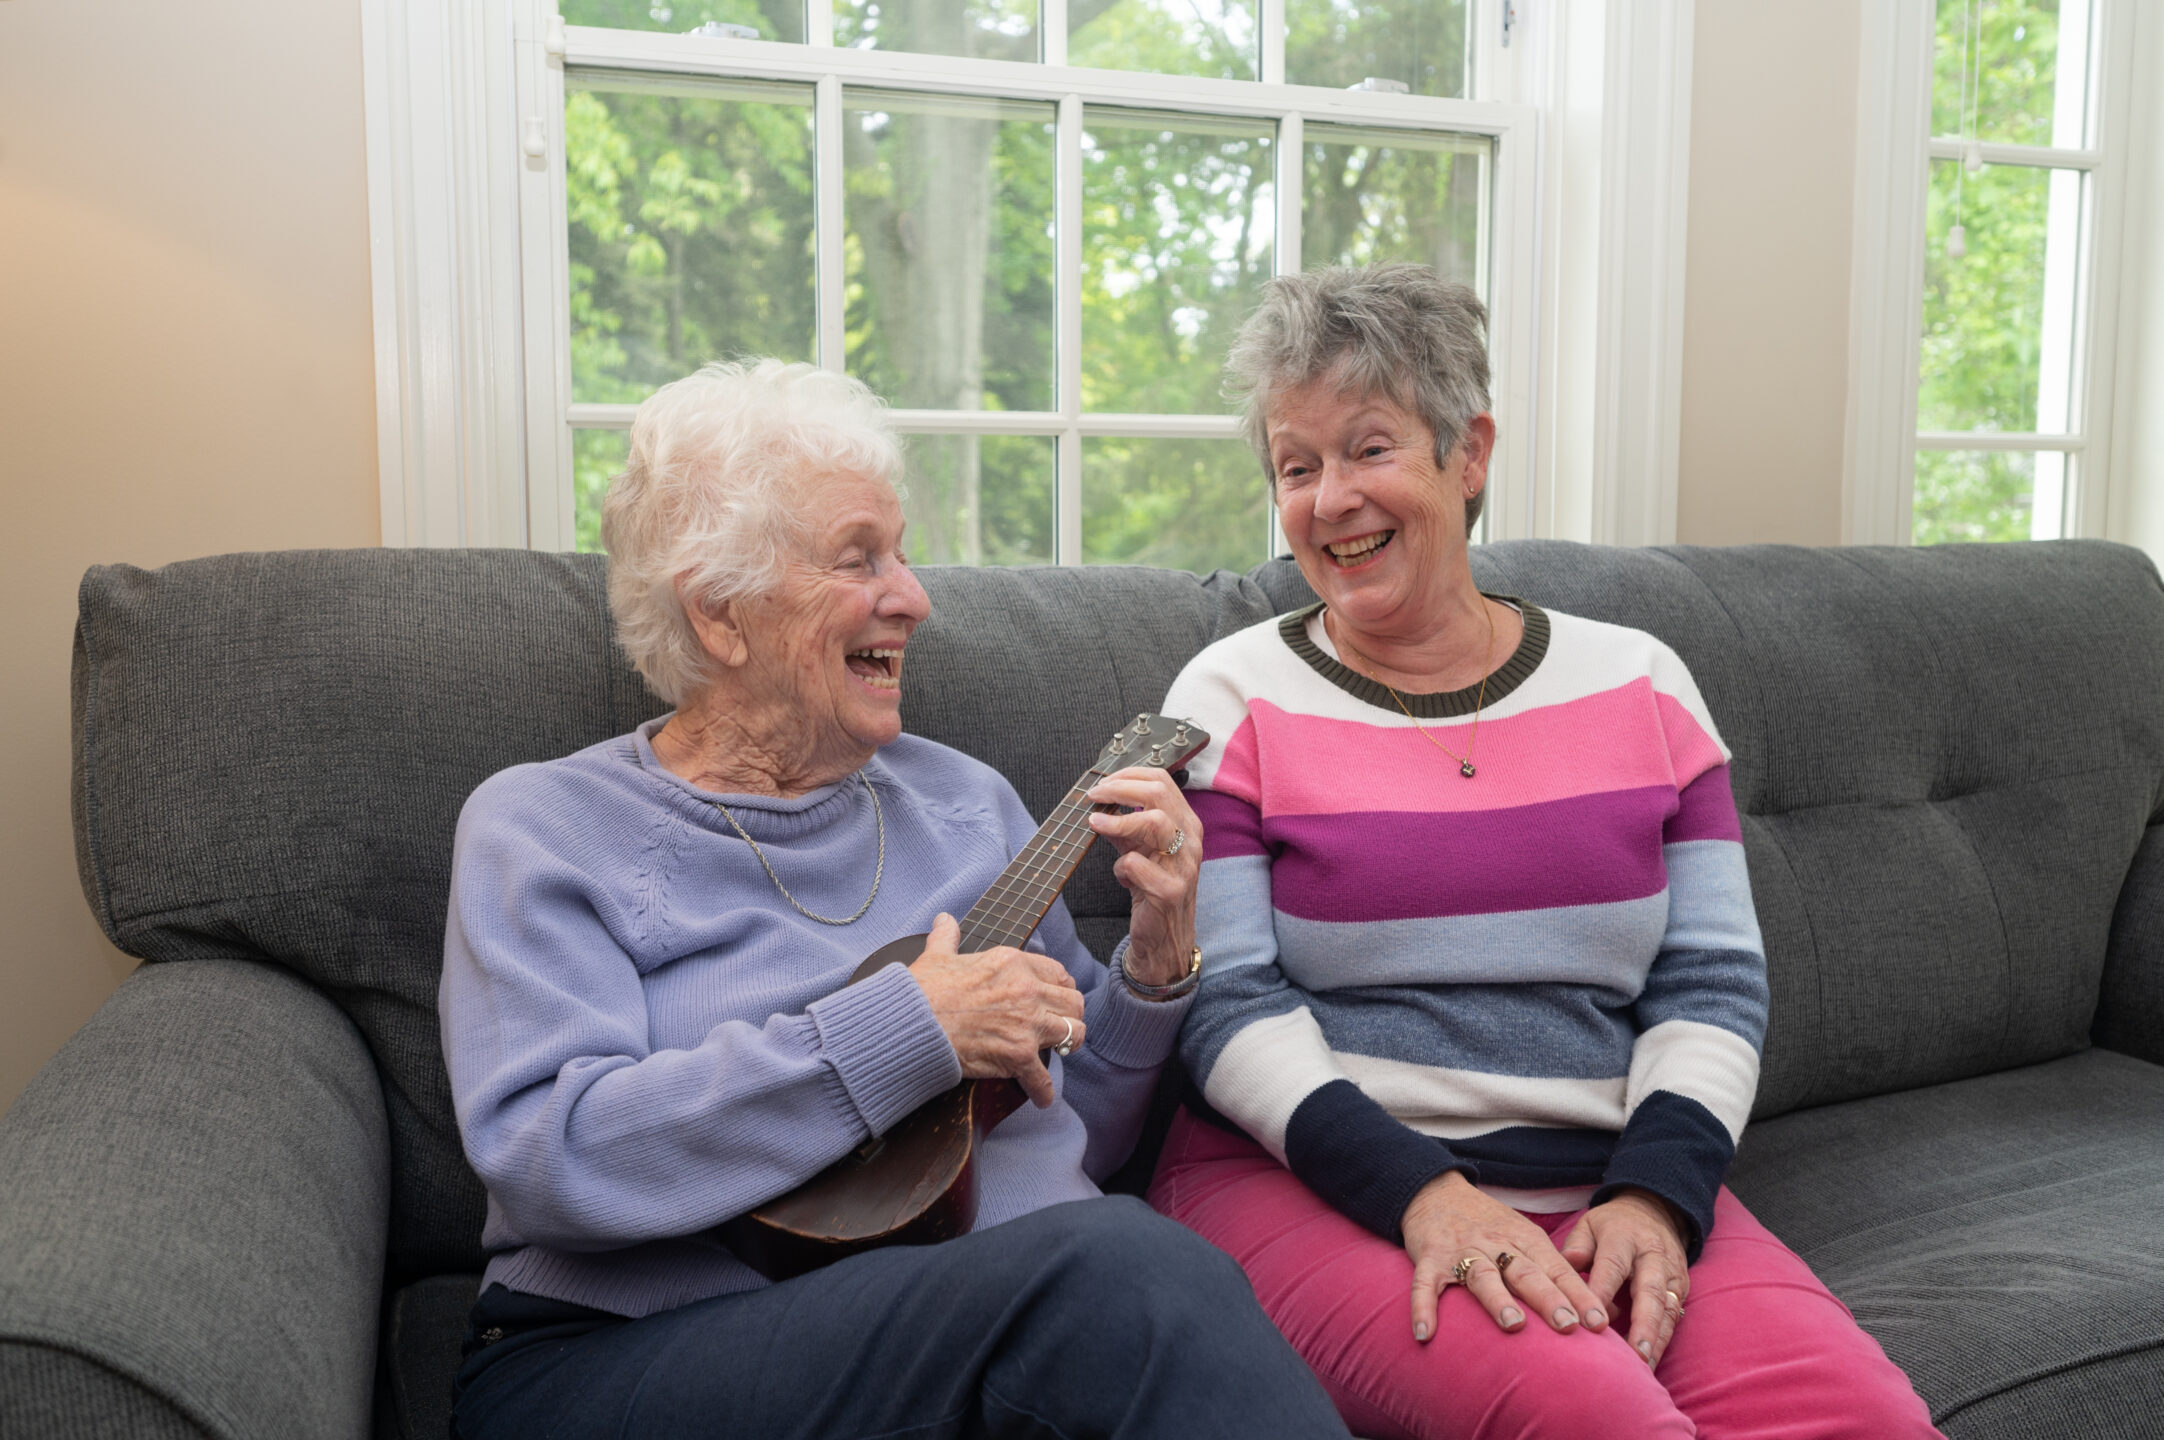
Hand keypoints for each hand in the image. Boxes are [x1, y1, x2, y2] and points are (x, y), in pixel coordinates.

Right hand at [907, 913, 1084, 1108]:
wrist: (912, 1023)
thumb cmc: (922, 989)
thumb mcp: (937, 955)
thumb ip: (947, 937)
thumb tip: (944, 920)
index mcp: (1013, 963)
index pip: (1058, 973)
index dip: (1060, 987)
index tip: (1055, 997)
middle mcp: (1027, 990)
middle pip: (1074, 1003)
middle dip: (1070, 1015)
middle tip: (1061, 1025)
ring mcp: (1026, 1024)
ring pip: (1073, 1034)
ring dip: (1066, 1046)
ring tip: (1058, 1053)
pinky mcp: (1017, 1055)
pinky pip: (1043, 1078)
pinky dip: (1043, 1091)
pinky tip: (1042, 1096)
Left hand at [1084, 767, 1200, 988]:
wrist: (1164, 937)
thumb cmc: (1150, 888)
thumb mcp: (1138, 849)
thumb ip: (1124, 824)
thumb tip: (1099, 799)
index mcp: (1186, 824)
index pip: (1162, 781)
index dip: (1129, 775)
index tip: (1103, 782)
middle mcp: (1191, 840)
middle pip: (1159, 794)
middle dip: (1120, 789)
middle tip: (1093, 795)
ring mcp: (1184, 865)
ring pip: (1154, 822)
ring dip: (1118, 820)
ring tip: (1095, 823)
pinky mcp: (1170, 891)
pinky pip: (1137, 864)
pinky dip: (1120, 866)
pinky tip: (1121, 876)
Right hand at [1402, 1172, 1608, 1344]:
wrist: (1435, 1191)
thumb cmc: (1489, 1223)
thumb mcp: (1524, 1236)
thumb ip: (1553, 1270)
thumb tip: (1597, 1313)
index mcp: (1524, 1239)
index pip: (1557, 1269)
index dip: (1579, 1295)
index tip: (1600, 1323)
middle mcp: (1495, 1243)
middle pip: (1525, 1271)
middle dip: (1548, 1298)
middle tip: (1568, 1325)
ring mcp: (1462, 1250)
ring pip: (1482, 1275)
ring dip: (1497, 1299)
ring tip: (1513, 1325)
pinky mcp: (1429, 1258)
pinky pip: (1425, 1284)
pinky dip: (1423, 1307)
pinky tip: (1426, 1333)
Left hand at [1559, 1189, 1690, 1366]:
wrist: (1655, 1211)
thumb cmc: (1612, 1225)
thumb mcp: (1589, 1224)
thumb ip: (1577, 1246)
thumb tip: (1566, 1265)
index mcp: (1624, 1237)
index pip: (1612, 1266)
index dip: (1603, 1293)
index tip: (1592, 1321)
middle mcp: (1652, 1255)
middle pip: (1650, 1291)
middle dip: (1642, 1325)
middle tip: (1633, 1355)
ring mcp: (1671, 1272)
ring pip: (1667, 1308)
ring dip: (1656, 1340)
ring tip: (1643, 1367)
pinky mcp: (1681, 1287)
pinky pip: (1674, 1315)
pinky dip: (1663, 1339)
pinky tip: (1649, 1361)